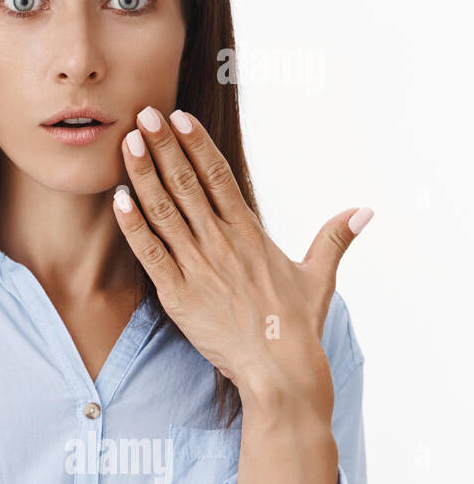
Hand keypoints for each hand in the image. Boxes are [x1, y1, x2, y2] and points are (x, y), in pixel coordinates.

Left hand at [111, 105, 372, 413]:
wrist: (279, 370)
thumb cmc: (297, 325)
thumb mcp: (318, 276)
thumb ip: (334, 238)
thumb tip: (365, 210)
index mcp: (249, 234)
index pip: (219, 177)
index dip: (197, 145)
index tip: (179, 118)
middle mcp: (221, 243)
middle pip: (187, 185)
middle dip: (164, 147)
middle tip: (143, 114)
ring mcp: (197, 267)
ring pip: (164, 212)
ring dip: (144, 175)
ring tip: (127, 143)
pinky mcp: (177, 294)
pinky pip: (150, 253)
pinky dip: (133, 225)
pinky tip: (119, 198)